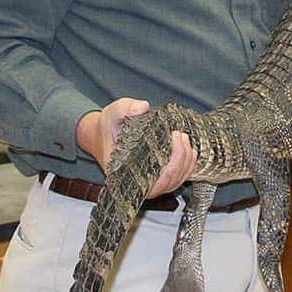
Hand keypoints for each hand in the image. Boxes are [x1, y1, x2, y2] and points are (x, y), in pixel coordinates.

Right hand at [76, 97, 196, 197]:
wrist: (102, 134)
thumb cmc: (107, 127)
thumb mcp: (112, 113)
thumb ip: (125, 108)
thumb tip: (142, 108)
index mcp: (122, 172)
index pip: (150, 182)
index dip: (170, 166)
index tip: (173, 138)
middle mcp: (135, 182)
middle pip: (166, 183)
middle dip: (180, 159)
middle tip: (180, 135)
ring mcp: (146, 182)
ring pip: (173, 183)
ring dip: (185, 163)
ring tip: (184, 139)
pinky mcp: (154, 177)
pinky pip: (175, 180)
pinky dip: (186, 167)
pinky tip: (189, 151)